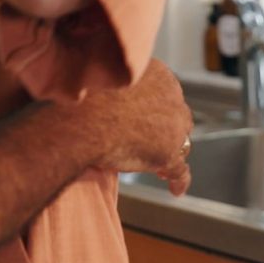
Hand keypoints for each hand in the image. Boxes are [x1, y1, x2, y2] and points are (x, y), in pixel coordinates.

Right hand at [85, 60, 192, 195]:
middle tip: (154, 140)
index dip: (158, 108)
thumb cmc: (86, 96)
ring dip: (172, 152)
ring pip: (180, 142)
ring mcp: (173, 126)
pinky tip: (175, 189)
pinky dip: (178, 180)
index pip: (167, 92)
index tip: (148, 117)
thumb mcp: (109, 76)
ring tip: (160, 166)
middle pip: (177, 115)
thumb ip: (122, 83)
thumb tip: (112, 93)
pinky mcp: (168, 153)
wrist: (83, 118)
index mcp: (157, 73)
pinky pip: (179, 170)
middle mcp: (171, 95)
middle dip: (168, 128)